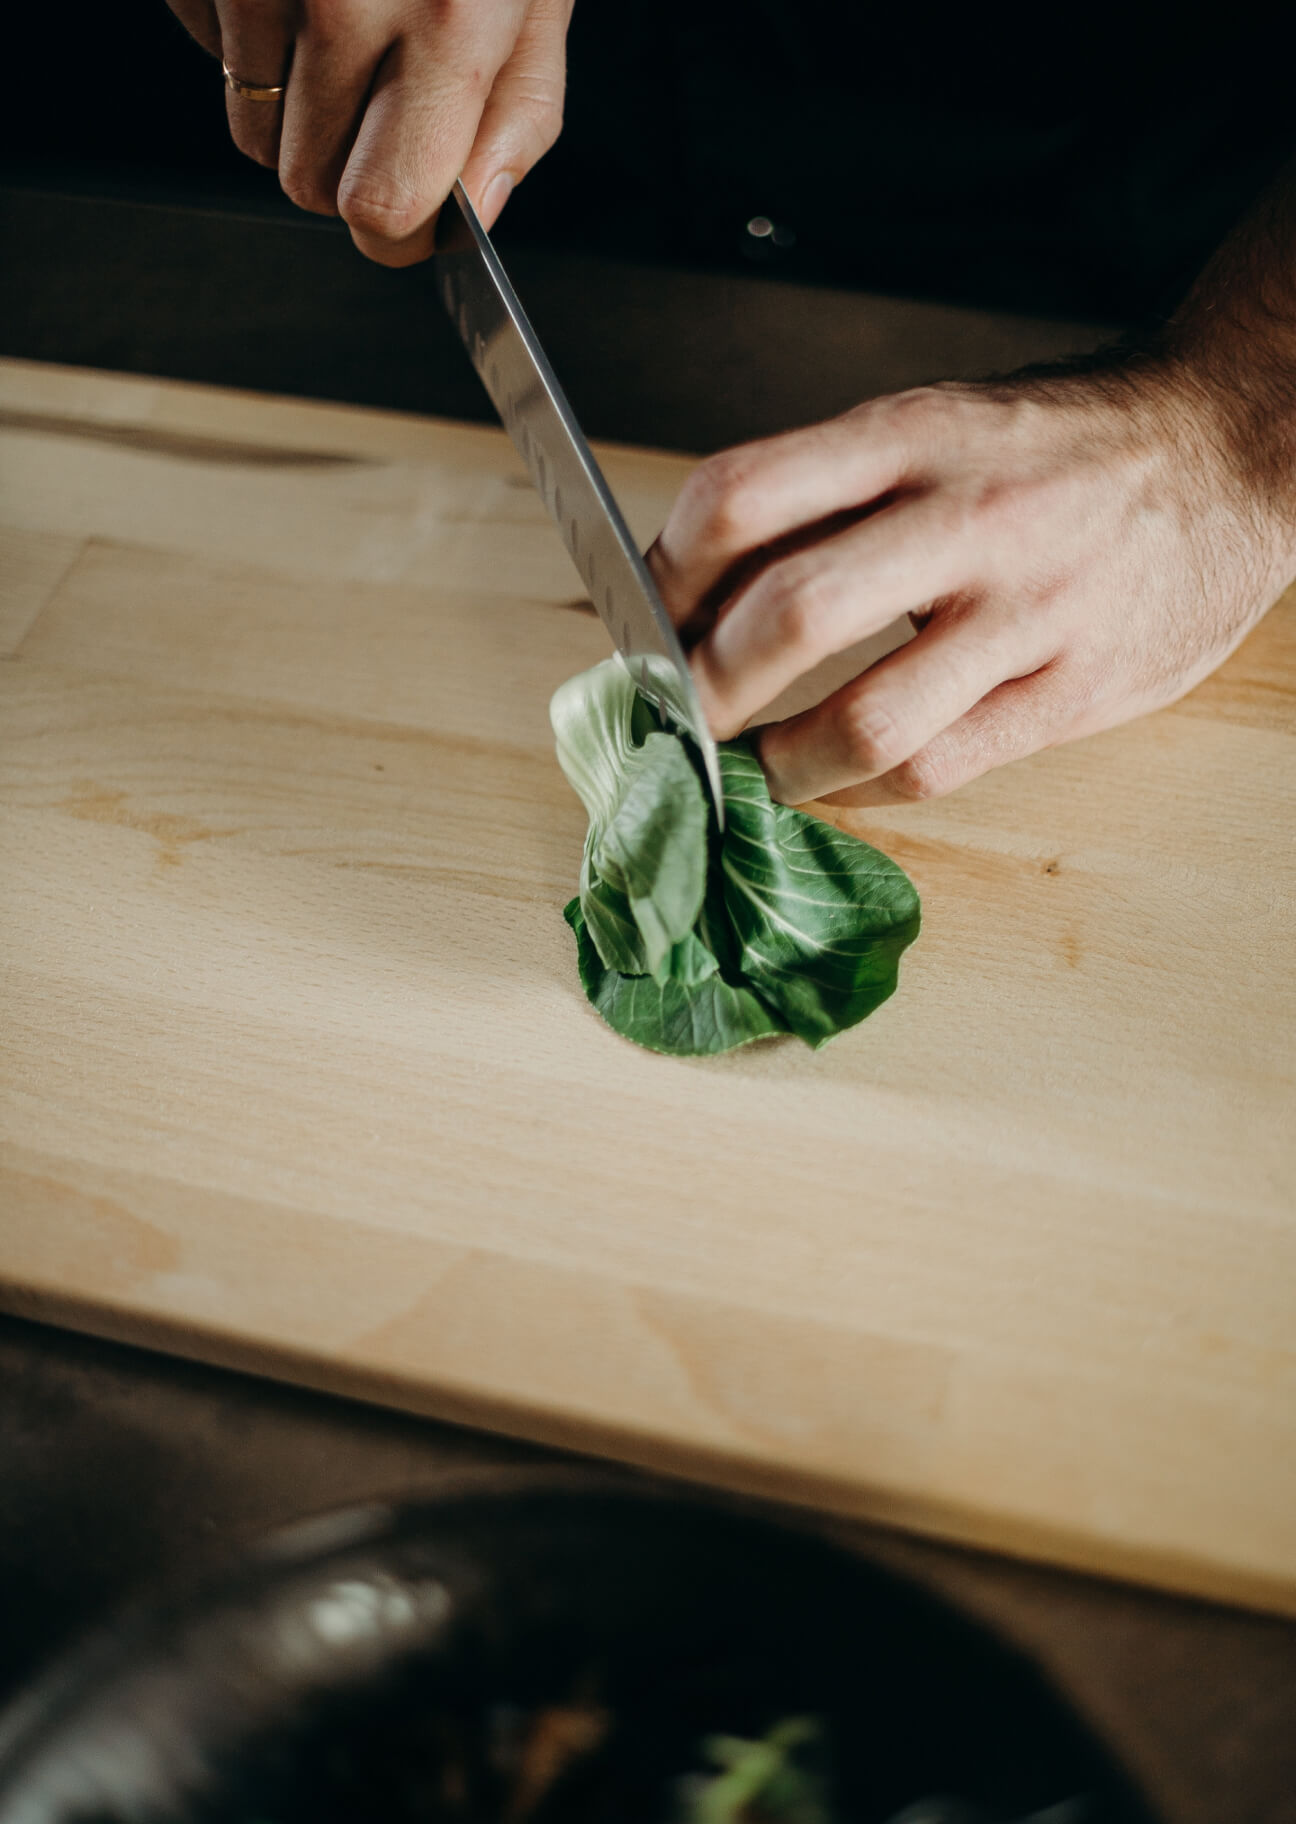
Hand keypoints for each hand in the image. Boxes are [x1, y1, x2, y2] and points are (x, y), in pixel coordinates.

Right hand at [167, 0, 571, 263]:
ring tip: (343, 21)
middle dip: (343, 166)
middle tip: (383, 101)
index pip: (382, 207)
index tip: (409, 219)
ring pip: (250, 131)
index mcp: (447, 19)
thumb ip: (518, 112)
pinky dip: (250, 35)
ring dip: (293, 104)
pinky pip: (213, 53)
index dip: (394, 232)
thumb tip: (477, 215)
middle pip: (306, 184)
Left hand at [647, 367, 1294, 805]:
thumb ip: (831, 497)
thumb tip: (697, 582)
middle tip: (681, 715)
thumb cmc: (1059, 449)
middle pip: (790, 615)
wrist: (1232, 448)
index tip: (644, 617)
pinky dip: (867, 788)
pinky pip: (940, 765)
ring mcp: (1028, 610)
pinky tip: (846, 778)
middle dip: (707, 686)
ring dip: (782, 764)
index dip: (665, 573)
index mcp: (914, 434)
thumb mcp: (940, 426)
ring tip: (756, 769)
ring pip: (867, 718)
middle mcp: (966, 517)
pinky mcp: (1076, 689)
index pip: (742, 496)